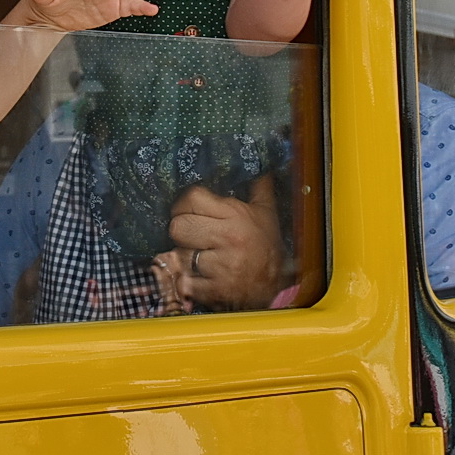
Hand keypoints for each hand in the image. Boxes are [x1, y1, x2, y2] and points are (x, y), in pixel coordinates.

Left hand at [165, 176, 286, 310]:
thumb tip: (260, 163)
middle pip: (178, 227)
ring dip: (183, 258)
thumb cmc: (266, 246)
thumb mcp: (266, 212)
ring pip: (178, 255)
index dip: (183, 204)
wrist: (277, 287)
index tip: (186, 211)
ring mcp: (219, 266)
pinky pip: (183, 282)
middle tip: (189, 236)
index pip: (192, 198)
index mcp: (235, 215)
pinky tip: (198, 278)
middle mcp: (226, 238)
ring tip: (196, 258)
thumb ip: (258, 186)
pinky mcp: (213, 290)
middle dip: (180, 231)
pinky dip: (186, 282)